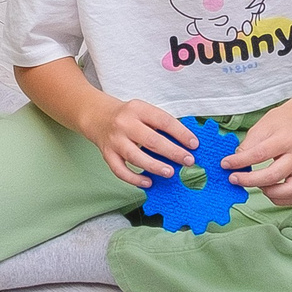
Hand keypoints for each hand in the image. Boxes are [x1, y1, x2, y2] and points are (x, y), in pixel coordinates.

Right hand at [80, 97, 195, 186]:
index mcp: (137, 109)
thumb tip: (185, 144)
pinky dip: (134, 178)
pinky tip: (148, 182)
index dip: (181, 133)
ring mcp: (114, 140)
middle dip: (172, 152)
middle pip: (151, 140)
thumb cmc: (127, 116)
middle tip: (187, 161)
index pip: (163, 121)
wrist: (97, 116)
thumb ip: (160, 125)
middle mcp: (124, 123)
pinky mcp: (107, 154)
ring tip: (170, 173)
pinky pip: (120, 170)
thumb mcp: (143, 111)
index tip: (194, 144)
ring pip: (135, 156)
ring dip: (155, 166)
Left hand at [227, 97, 291, 206]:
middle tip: (233, 178)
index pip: (260, 154)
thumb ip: (247, 146)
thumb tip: (233, 163)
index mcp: (286, 139)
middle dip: (249, 180)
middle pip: (273, 175)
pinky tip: (267, 189)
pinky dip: (278, 198)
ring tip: (256, 184)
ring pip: (289, 191)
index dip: (240, 161)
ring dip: (268, 192)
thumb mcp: (261, 127)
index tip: (225, 164)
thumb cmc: (279, 124)